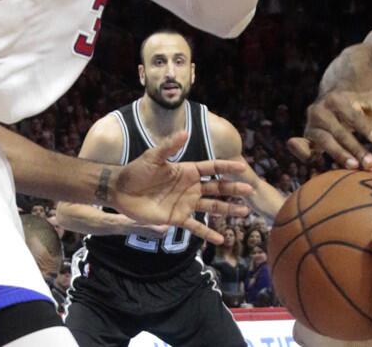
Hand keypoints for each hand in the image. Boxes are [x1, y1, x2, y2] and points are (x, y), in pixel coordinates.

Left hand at [112, 130, 253, 244]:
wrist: (121, 191)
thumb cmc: (137, 171)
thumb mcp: (153, 157)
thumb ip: (170, 146)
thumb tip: (185, 132)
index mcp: (187, 171)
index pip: (212, 168)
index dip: (227, 168)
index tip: (243, 167)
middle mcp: (190, 187)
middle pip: (218, 188)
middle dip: (234, 190)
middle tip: (250, 191)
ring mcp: (185, 203)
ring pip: (212, 207)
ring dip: (228, 210)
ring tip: (244, 213)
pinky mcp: (177, 218)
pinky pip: (196, 227)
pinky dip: (208, 233)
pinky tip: (221, 239)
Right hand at [288, 91, 371, 170]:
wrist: (334, 104)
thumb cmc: (358, 105)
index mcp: (337, 99)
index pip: (351, 114)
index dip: (364, 126)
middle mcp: (320, 110)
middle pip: (339, 131)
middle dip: (355, 148)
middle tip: (370, 163)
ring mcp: (311, 124)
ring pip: (324, 141)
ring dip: (339, 155)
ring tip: (354, 167)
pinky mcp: (306, 137)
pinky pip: (301, 147)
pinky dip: (305, 155)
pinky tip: (319, 165)